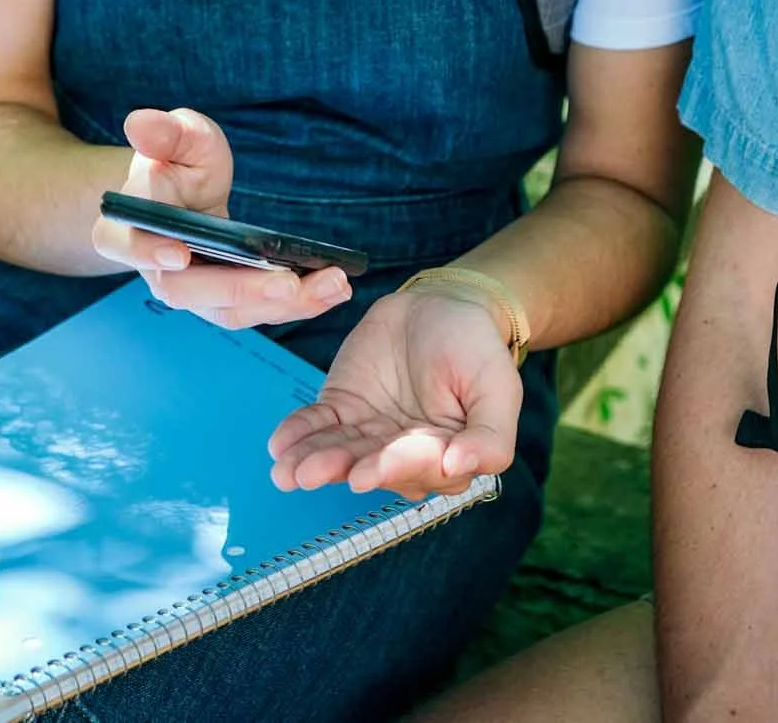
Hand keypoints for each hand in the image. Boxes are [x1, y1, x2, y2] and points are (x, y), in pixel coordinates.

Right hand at [90, 107, 352, 328]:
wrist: (186, 196)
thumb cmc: (179, 162)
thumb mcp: (179, 137)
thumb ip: (165, 132)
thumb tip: (140, 124)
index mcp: (131, 224)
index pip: (127, 243)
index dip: (147, 251)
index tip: (178, 254)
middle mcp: (155, 268)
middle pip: (187, 291)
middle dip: (240, 289)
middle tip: (288, 283)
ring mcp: (193, 291)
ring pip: (230, 310)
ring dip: (282, 304)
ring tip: (333, 285)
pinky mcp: (227, 301)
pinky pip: (258, 310)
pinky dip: (298, 304)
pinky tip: (335, 288)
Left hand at [267, 287, 519, 498]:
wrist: (442, 303)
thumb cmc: (476, 346)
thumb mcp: (497, 386)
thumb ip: (491, 434)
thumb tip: (460, 468)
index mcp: (447, 454)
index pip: (418, 467)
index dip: (391, 469)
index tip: (365, 474)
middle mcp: (404, 453)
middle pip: (371, 465)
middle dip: (340, 469)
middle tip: (311, 474)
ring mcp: (370, 433)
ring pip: (339, 452)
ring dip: (312, 461)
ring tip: (286, 470)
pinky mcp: (343, 407)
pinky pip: (318, 424)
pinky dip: (298, 433)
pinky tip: (279, 444)